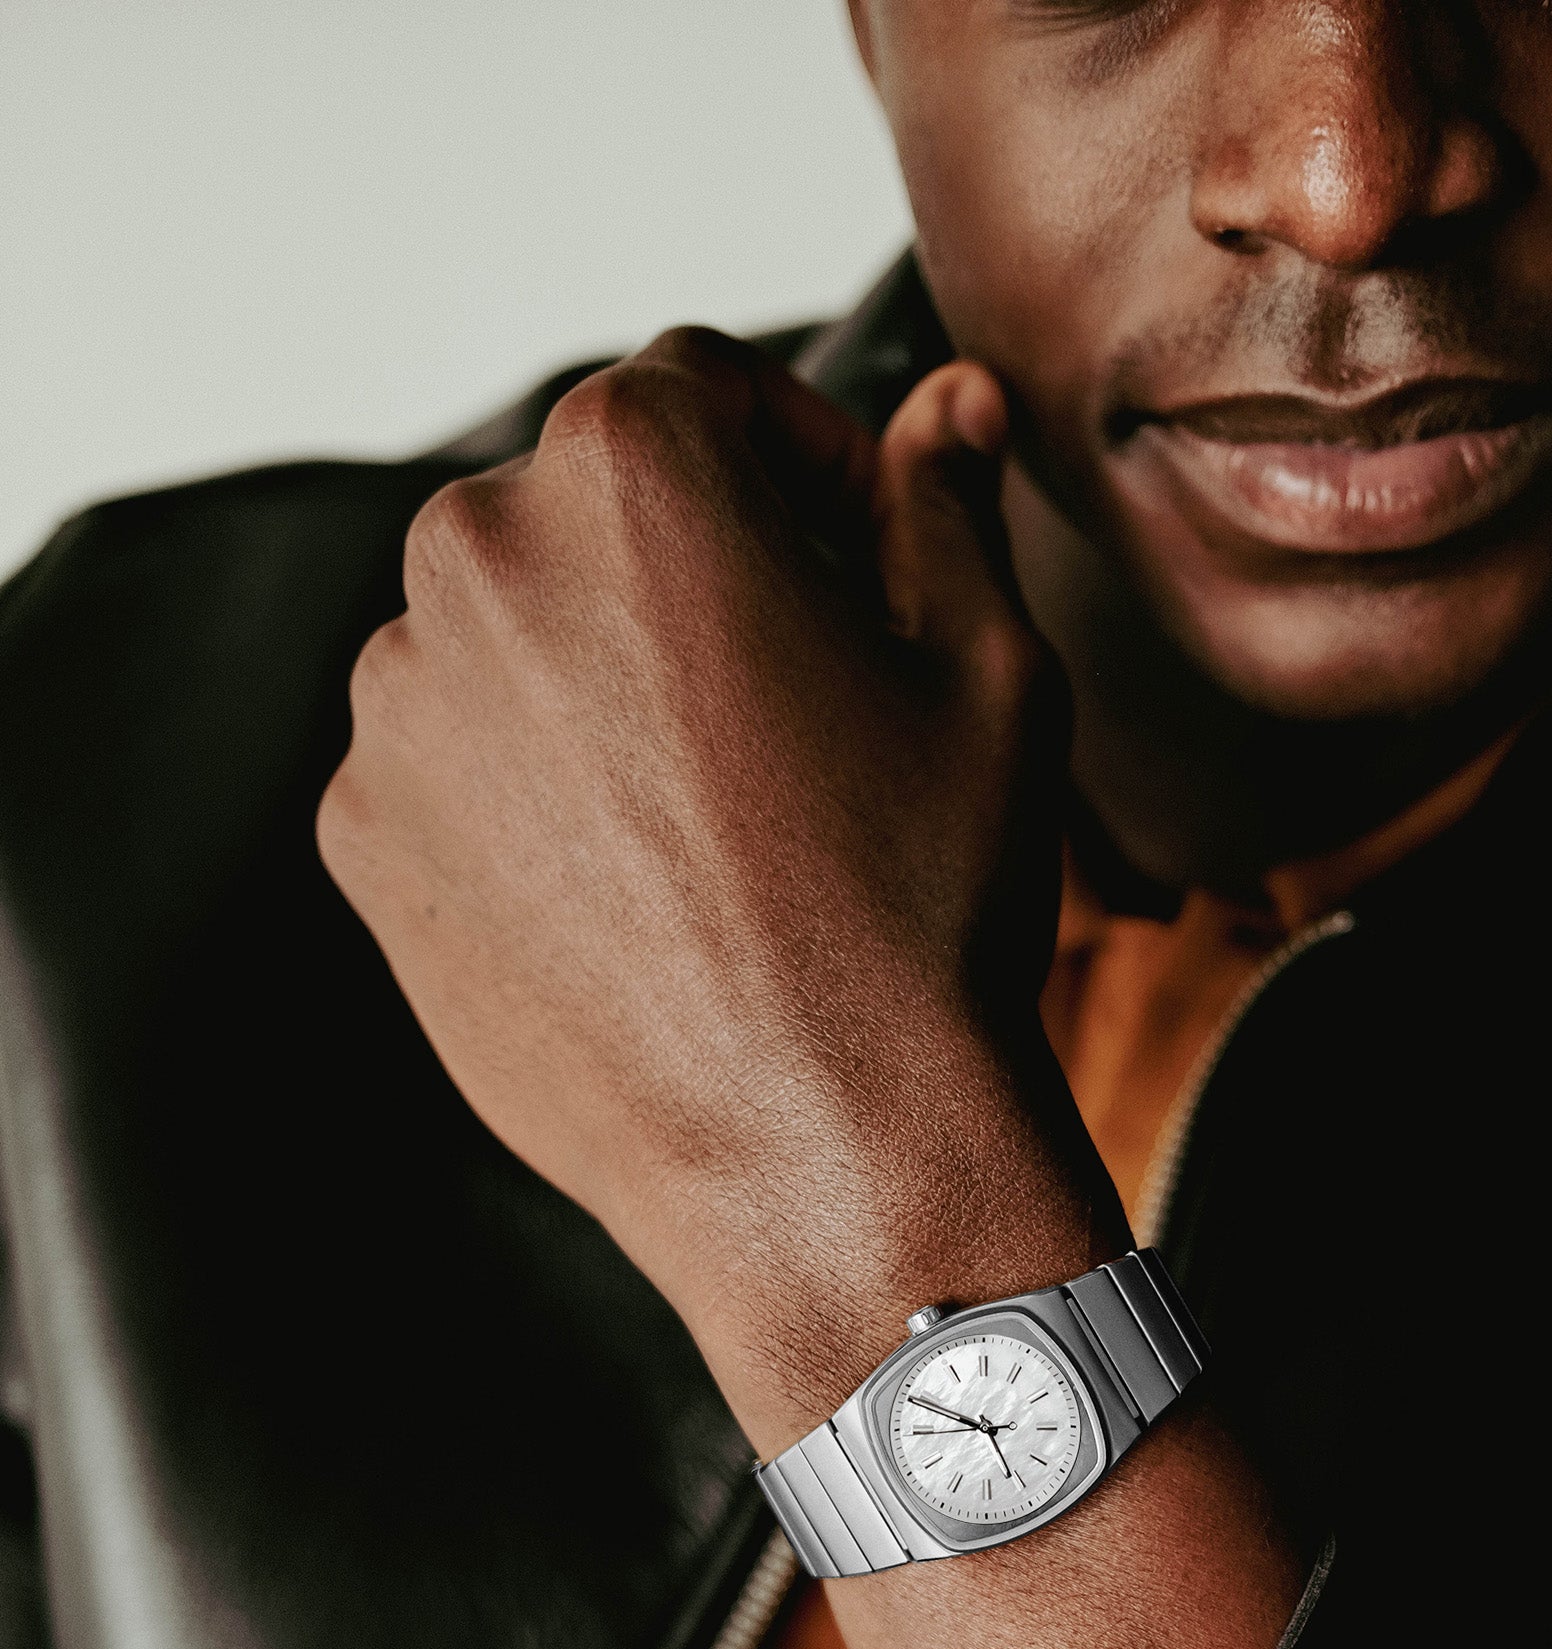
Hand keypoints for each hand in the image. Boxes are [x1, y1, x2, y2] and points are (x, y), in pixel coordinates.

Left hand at [316, 329, 1125, 1450]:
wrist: (828, 1160)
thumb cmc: (918, 917)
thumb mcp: (987, 670)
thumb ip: (943, 502)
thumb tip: (947, 408)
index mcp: (629, 474)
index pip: (703, 389)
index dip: (803, 468)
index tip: (853, 566)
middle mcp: (475, 560)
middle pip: (587, 512)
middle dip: (689, 577)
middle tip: (797, 715)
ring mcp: (400, 710)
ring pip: (510, 639)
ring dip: (600, 687)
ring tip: (720, 827)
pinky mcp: (366, 839)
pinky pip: (452, 769)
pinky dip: (530, 803)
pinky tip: (643, 897)